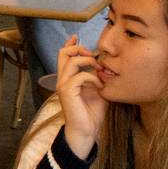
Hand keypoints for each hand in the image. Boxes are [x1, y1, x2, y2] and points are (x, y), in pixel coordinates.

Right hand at [55, 36, 107, 158]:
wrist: (87, 131)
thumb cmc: (93, 113)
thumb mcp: (98, 90)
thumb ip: (98, 77)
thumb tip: (105, 66)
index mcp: (68, 78)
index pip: (64, 55)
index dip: (70, 44)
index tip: (76, 37)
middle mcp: (63, 79)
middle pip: (64, 53)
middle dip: (79, 49)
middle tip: (92, 55)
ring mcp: (63, 85)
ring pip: (72, 61)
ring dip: (88, 63)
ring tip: (99, 71)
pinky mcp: (67, 92)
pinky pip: (80, 76)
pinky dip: (92, 78)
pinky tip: (100, 86)